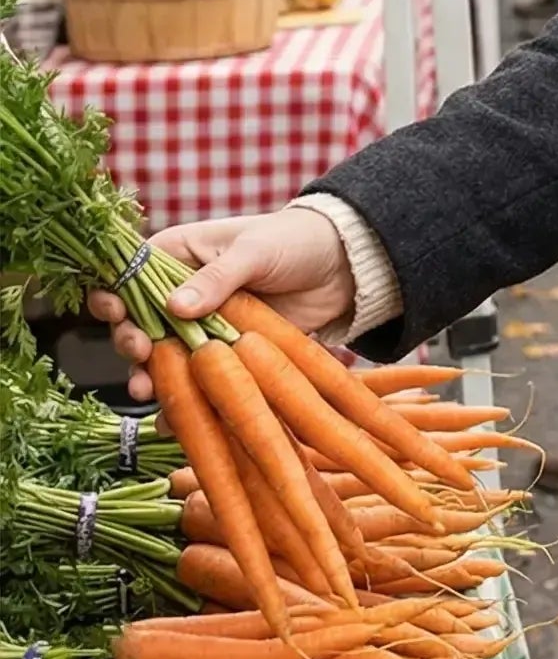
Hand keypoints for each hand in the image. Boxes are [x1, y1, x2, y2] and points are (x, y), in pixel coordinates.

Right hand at [84, 209, 354, 402]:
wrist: (343, 266)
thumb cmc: (296, 240)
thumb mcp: (255, 250)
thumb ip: (217, 278)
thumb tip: (174, 307)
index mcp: (179, 254)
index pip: (130, 274)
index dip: (116, 294)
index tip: (113, 312)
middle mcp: (181, 292)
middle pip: (137, 322)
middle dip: (130, 341)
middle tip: (139, 353)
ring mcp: (200, 326)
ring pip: (161, 356)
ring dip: (150, 375)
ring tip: (147, 390)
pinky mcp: (222, 353)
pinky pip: (195, 378)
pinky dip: (183, 397)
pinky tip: (172, 418)